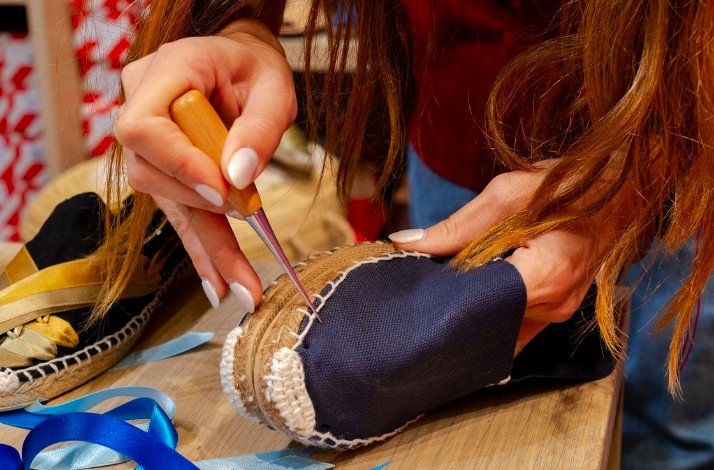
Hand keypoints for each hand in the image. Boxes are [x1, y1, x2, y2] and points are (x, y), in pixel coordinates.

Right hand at [115, 22, 295, 310]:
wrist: (239, 64)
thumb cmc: (256, 69)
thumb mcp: (275, 89)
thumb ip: (259, 129)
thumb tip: (237, 179)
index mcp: (166, 71)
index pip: (144, 126)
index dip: (178, 166)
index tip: (224, 194)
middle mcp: (142, 107)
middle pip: (151, 172)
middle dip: (204, 213)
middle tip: (250, 249)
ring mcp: (147, 141)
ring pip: (165, 201)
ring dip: (207, 244)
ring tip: (241, 287)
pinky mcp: (163, 170)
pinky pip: (179, 211)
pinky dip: (203, 248)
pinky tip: (219, 283)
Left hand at [389, 164, 625, 354]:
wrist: (623, 188)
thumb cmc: (570, 183)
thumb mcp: (507, 194)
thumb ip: (456, 226)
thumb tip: (405, 243)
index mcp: (545, 276)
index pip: (479, 310)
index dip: (444, 301)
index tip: (417, 290)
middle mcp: (555, 305)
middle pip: (486, 319)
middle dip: (453, 305)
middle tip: (422, 286)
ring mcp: (560, 312)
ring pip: (499, 322)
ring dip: (474, 305)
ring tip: (447, 284)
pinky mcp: (559, 308)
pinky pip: (516, 318)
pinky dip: (493, 306)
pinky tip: (475, 288)